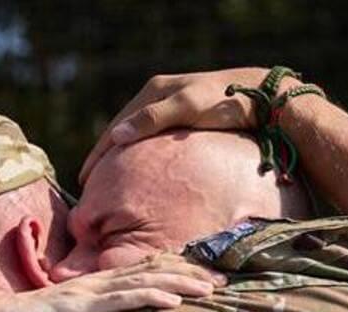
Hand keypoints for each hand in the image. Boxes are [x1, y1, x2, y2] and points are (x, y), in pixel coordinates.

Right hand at [0, 255, 221, 311]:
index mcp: (93, 287)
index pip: (141, 274)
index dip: (175, 273)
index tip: (207, 280)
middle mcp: (94, 283)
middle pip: (150, 271)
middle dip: (188, 275)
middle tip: (223, 282)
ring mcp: (86, 292)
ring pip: (141, 281)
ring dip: (178, 283)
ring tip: (208, 288)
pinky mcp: (77, 307)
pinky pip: (119, 300)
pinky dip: (149, 296)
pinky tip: (173, 299)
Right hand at [80, 67, 298, 183]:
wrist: (263, 98)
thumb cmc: (225, 103)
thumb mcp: (187, 108)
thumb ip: (152, 120)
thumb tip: (117, 137)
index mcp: (154, 90)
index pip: (116, 126)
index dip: (99, 153)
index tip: (84, 178)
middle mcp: (159, 96)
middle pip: (123, 131)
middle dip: (105, 157)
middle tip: (88, 185)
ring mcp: (172, 107)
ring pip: (137, 136)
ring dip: (121, 158)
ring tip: (107, 181)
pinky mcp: (185, 119)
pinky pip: (153, 140)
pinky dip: (139, 155)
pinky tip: (137, 170)